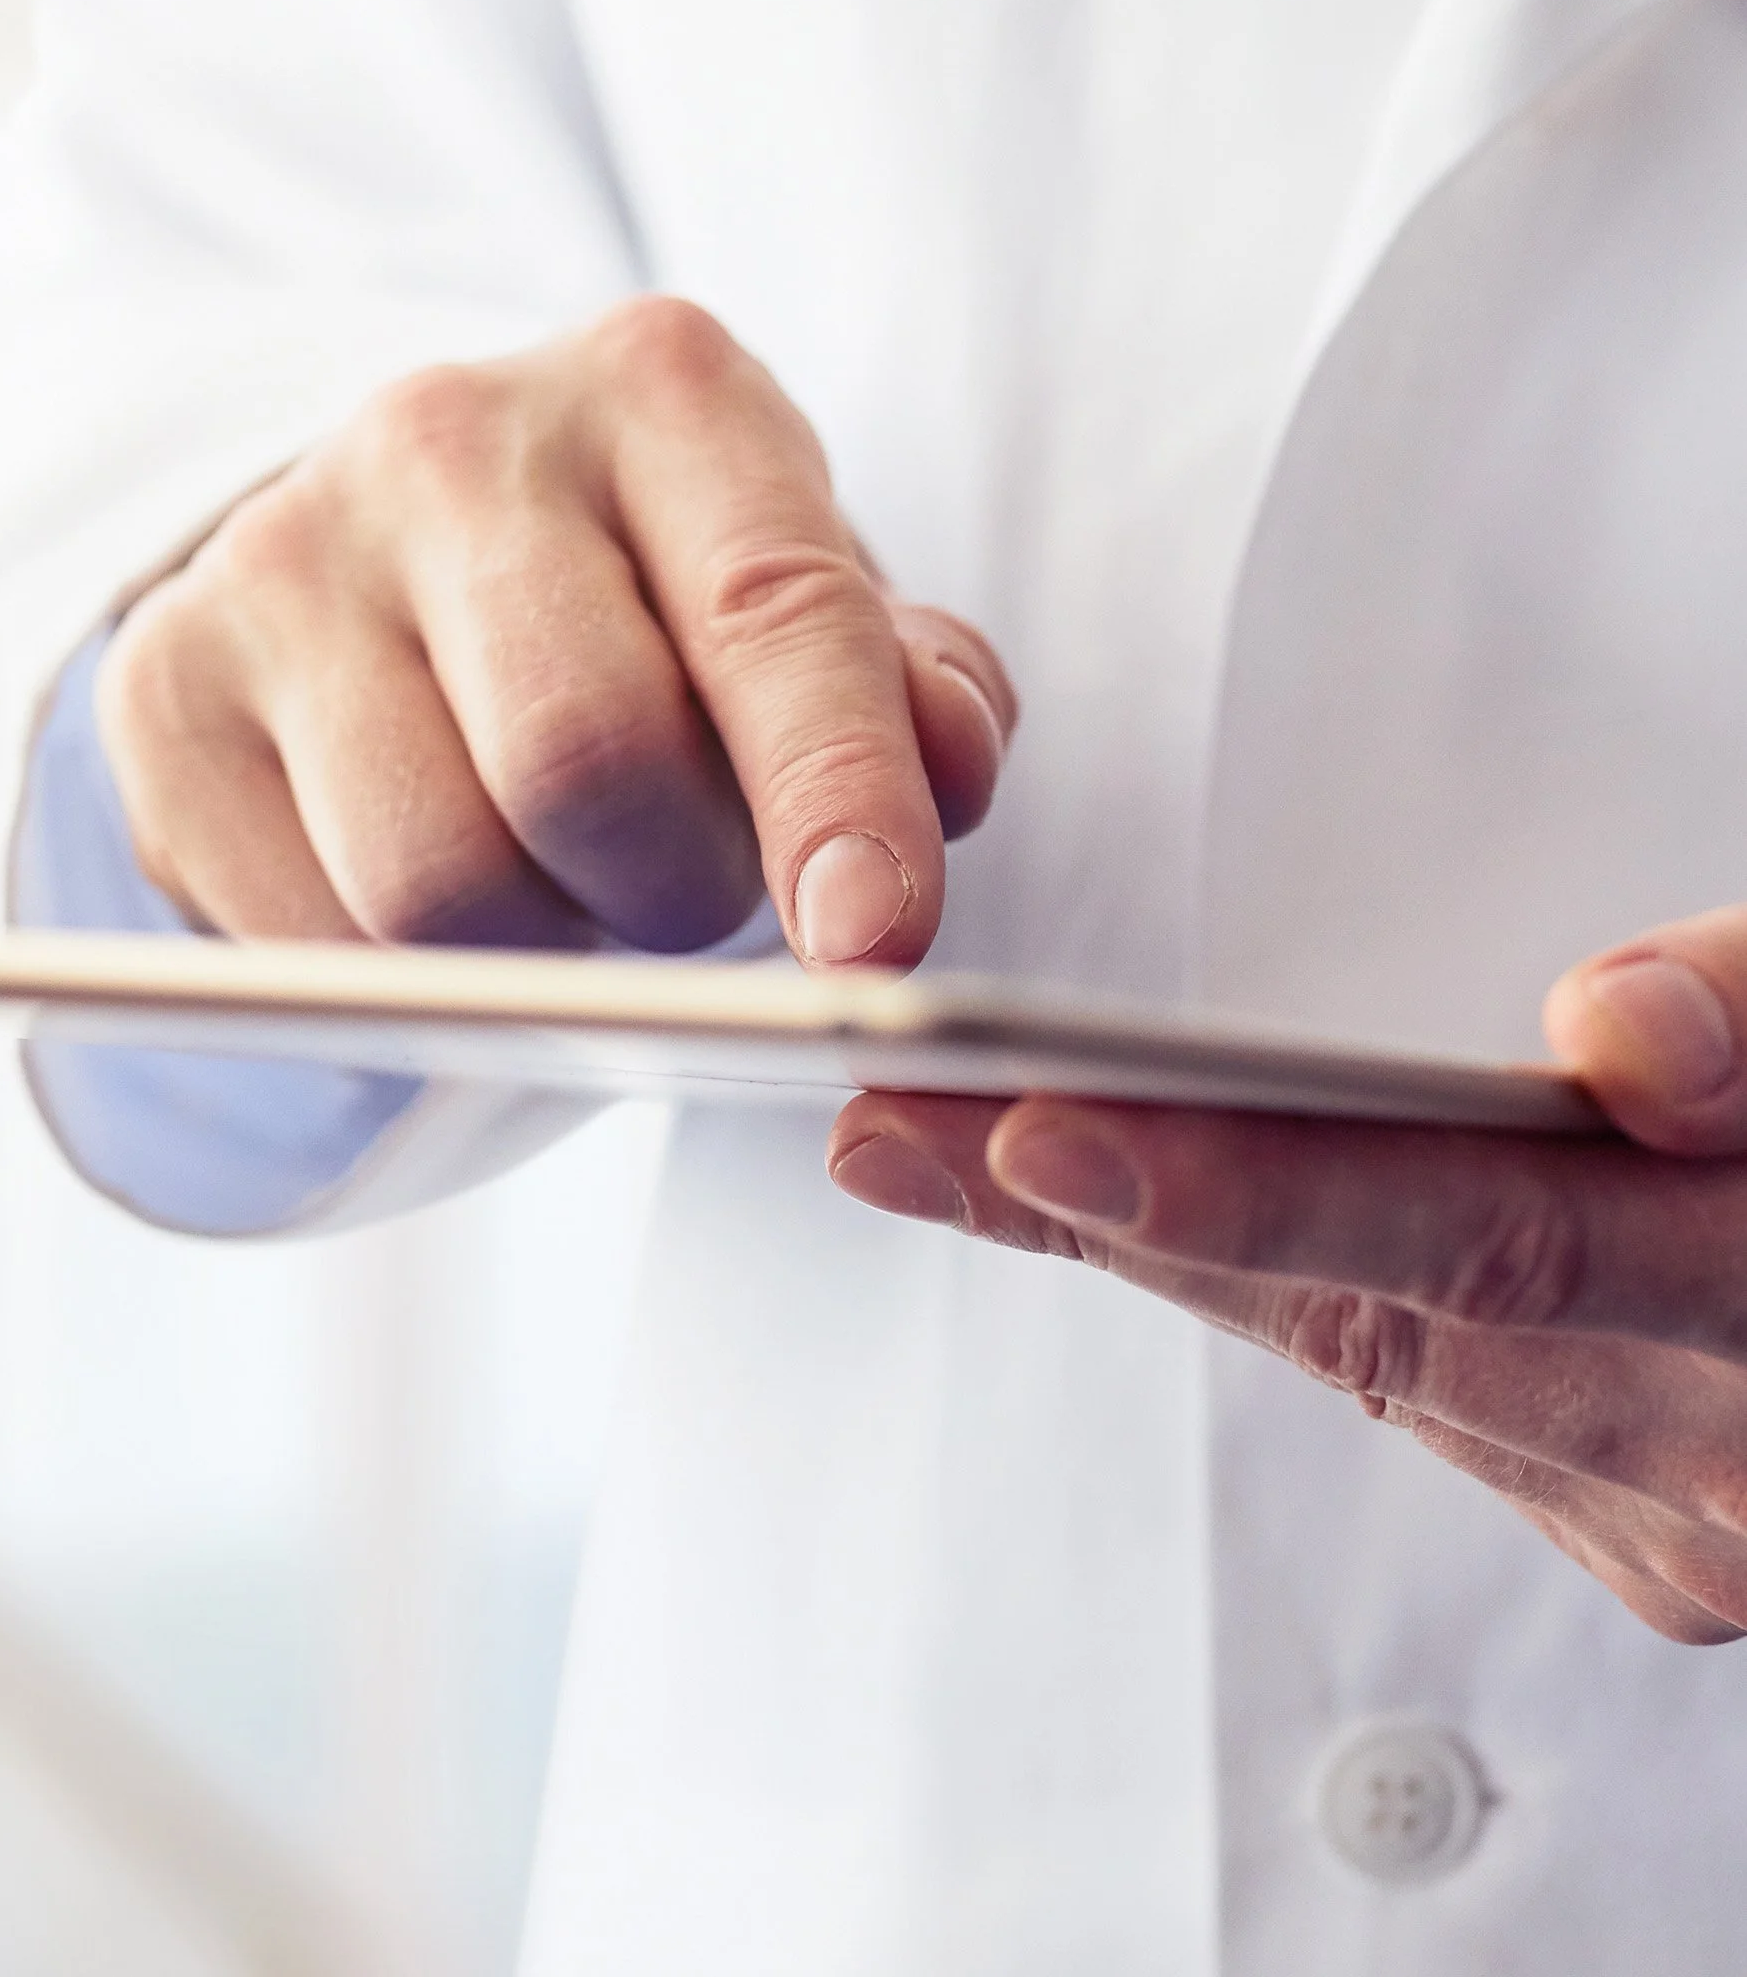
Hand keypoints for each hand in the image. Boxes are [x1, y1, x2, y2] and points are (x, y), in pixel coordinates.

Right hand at [99, 296, 1016, 959]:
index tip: (877, 944)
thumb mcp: (795, 599)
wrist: (391, 547)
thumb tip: (947, 763)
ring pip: (431, 881)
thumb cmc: (642, 591)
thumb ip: (903, 685)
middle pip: (580, 759)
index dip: (835, 793)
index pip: (771, 613)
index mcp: (656, 388)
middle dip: (673, 891)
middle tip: (685, 890)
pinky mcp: (164, 689)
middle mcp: (450, 439)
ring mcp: (281, 556)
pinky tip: (432, 883)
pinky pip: (308, 941)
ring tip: (557, 876)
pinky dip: (405, 979)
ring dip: (536, 946)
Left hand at [827, 906, 1746, 1642]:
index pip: (1481, 1238)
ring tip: (935, 1145)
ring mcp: (1696, 1507)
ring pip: (1373, 1352)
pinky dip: (1265, 1281)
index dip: (1244, 1186)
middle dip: (1114, 1212)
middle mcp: (1736, 1455)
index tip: (1034, 1122)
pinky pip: (1420, 1379)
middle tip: (889, 1122)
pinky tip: (1115, 1207)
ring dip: (1154, 1245)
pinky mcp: (1656, 1510)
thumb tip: (1620, 1041)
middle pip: (1379, 1307)